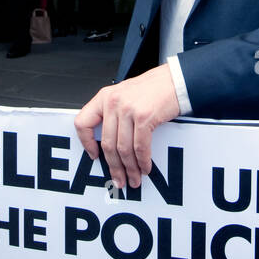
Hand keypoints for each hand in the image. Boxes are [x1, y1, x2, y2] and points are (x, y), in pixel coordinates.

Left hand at [74, 65, 180, 189]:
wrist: (176, 79)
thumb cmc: (153, 88)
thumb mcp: (125, 95)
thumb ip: (114, 113)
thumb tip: (110, 141)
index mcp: (104, 97)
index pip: (83, 123)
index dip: (86, 143)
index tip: (93, 155)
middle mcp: (113, 102)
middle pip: (107, 143)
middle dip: (114, 166)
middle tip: (118, 178)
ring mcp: (127, 109)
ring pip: (123, 149)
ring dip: (129, 168)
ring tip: (133, 177)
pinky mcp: (144, 117)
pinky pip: (139, 146)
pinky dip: (142, 161)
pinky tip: (145, 167)